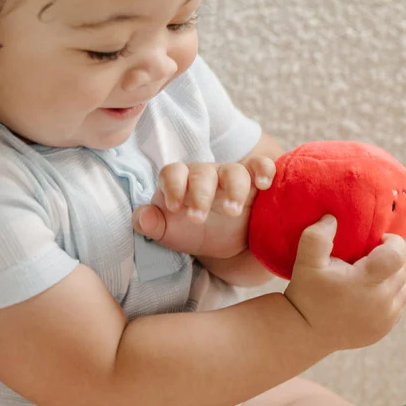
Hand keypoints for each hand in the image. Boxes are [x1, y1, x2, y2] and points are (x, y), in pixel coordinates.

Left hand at [132, 157, 275, 258]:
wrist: (225, 240)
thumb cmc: (194, 231)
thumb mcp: (171, 233)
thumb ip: (152, 225)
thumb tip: (141, 219)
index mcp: (181, 181)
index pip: (173, 172)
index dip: (173, 186)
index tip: (175, 208)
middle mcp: (206, 174)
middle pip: (203, 173)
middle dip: (200, 195)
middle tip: (198, 220)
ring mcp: (231, 175)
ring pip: (234, 171)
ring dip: (234, 189)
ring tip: (232, 212)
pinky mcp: (255, 181)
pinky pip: (261, 166)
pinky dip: (264, 170)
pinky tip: (264, 184)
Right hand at [284, 216, 405, 351]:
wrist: (304, 333)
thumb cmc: (306, 294)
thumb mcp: (306, 262)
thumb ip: (317, 237)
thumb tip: (333, 218)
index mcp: (366, 282)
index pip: (399, 254)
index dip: (394, 242)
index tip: (377, 240)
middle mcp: (382, 302)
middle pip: (404, 269)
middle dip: (393, 256)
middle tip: (372, 253)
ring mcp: (385, 318)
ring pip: (404, 286)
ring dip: (394, 274)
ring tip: (373, 271)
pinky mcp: (384, 329)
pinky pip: (399, 304)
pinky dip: (391, 293)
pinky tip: (372, 289)